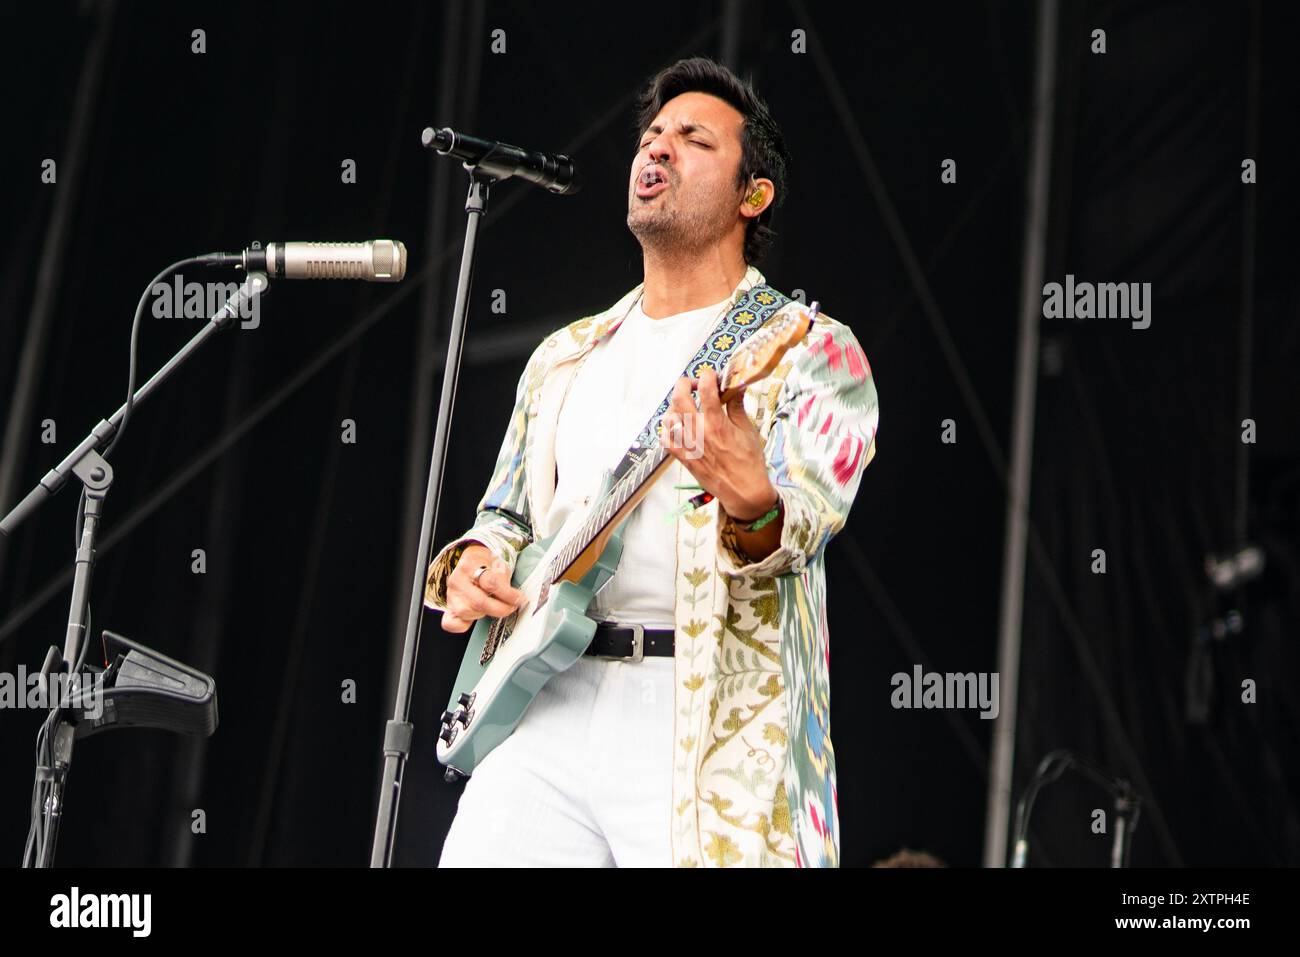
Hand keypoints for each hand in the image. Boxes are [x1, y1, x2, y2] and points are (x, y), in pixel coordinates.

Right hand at [441, 544, 524, 633]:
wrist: (471, 562)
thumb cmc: (486, 564)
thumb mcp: (498, 563)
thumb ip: (504, 579)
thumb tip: (514, 597)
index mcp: (470, 564)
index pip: (491, 583)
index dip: (508, 594)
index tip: (519, 599)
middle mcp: (457, 580)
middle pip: (479, 602)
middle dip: (501, 608)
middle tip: (512, 607)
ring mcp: (452, 595)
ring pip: (468, 613)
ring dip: (486, 613)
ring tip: (493, 606)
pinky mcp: (449, 607)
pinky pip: (452, 624)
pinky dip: (463, 625)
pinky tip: (475, 618)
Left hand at [659, 366, 777, 520]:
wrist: (743, 491)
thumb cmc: (749, 462)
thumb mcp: (748, 430)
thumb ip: (737, 406)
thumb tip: (737, 387)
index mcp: (716, 423)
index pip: (705, 389)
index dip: (708, 376)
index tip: (712, 375)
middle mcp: (698, 432)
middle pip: (679, 397)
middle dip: (685, 384)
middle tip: (695, 385)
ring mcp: (687, 445)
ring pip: (669, 416)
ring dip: (676, 406)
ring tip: (688, 407)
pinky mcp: (682, 457)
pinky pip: (665, 438)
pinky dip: (668, 429)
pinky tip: (679, 427)